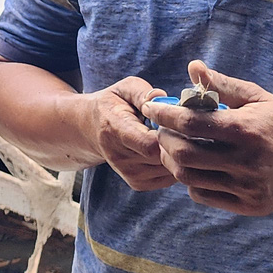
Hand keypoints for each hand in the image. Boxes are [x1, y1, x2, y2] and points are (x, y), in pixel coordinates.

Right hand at [79, 75, 176, 190]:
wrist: (91, 128)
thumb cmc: (114, 104)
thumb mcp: (125, 89)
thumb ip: (143, 93)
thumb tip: (162, 99)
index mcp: (115, 129)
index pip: (148, 144)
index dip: (169, 134)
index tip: (175, 121)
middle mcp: (119, 157)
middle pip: (163, 158)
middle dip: (179, 144)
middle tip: (182, 128)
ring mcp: (128, 173)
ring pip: (170, 170)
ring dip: (179, 155)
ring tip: (174, 137)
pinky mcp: (137, 183)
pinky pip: (169, 178)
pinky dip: (175, 165)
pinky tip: (169, 150)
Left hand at [145, 60, 272, 214]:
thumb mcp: (258, 98)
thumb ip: (223, 85)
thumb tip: (193, 67)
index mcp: (247, 130)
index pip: (191, 124)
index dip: (164, 115)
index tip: (151, 108)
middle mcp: (246, 162)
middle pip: (183, 154)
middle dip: (163, 139)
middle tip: (161, 129)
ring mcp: (247, 187)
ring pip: (188, 177)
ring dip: (172, 161)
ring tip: (173, 146)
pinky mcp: (249, 206)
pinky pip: (203, 195)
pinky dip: (190, 181)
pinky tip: (194, 166)